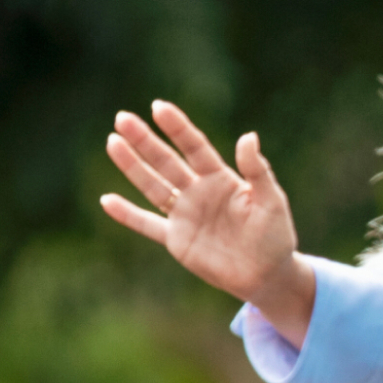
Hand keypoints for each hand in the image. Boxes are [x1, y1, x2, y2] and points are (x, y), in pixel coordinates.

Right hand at [99, 100, 318, 338]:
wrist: (266, 275)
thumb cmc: (275, 235)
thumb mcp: (271, 200)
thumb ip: (257, 171)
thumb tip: (248, 136)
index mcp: (221, 178)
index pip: (194, 147)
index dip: (177, 127)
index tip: (158, 107)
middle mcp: (198, 191)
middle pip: (166, 161)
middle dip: (145, 140)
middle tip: (122, 118)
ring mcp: (185, 215)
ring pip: (153, 186)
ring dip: (132, 166)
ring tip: (113, 142)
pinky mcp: (177, 240)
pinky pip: (147, 225)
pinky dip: (127, 215)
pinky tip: (107, 201)